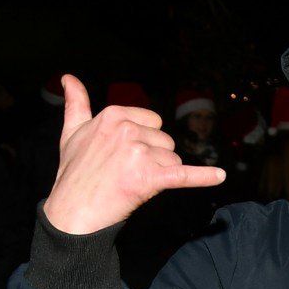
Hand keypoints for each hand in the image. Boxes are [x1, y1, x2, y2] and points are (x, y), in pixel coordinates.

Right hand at [42, 75, 225, 234]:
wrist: (73, 211)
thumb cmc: (74, 173)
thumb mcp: (71, 132)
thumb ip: (76, 103)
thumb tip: (68, 77)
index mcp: (113, 115)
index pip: (152, 122)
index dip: (143, 141)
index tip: (121, 155)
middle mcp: (128, 129)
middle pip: (164, 141)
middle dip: (153, 157)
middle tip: (125, 172)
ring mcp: (139, 153)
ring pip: (172, 159)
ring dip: (159, 174)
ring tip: (132, 184)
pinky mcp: (151, 177)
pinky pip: (184, 174)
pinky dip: (203, 177)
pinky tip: (220, 176)